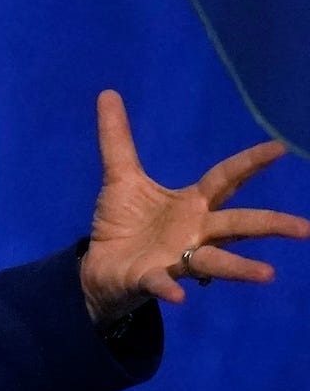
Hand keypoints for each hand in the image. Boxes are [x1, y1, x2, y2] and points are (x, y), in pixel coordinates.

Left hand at [80, 90, 308, 327]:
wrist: (101, 266)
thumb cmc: (124, 223)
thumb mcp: (119, 176)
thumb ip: (117, 139)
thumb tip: (107, 93)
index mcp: (192, 205)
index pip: (225, 179)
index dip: (249, 163)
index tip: (279, 148)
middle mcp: (195, 233)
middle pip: (236, 225)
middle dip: (269, 224)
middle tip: (306, 228)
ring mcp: (178, 259)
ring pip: (215, 263)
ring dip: (240, 268)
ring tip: (268, 274)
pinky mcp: (152, 280)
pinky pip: (163, 285)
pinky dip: (169, 290)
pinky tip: (178, 297)